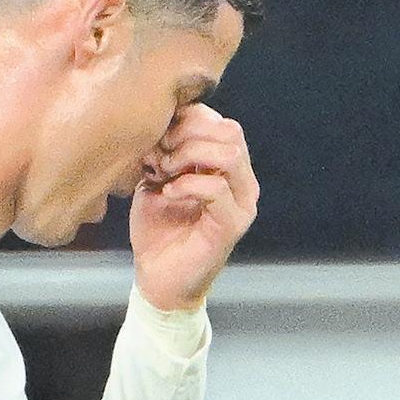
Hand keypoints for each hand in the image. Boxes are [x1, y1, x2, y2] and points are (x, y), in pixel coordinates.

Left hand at [130, 105, 257, 312]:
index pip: (219, 121)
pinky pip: (217, 188)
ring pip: (229, 153)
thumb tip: (163, 123)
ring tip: (164, 172)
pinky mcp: (233, 224)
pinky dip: (187, 185)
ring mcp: (242, 202)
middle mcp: (242, 180)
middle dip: (188, 135)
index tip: (157, 139)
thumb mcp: (157, 181)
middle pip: (229, 130)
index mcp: (226, 166)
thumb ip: (166, 152)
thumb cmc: (159, 231)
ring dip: (189, 157)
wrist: (158, 279)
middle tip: (160, 155)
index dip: (186, 120)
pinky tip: (167, 194)